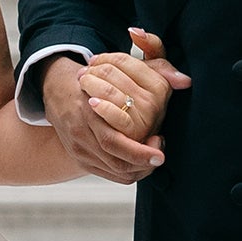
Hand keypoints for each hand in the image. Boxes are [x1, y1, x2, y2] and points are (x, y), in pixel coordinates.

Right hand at [42, 33, 185, 181]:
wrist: (57, 91)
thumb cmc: (95, 76)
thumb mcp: (123, 67)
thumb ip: (157, 68)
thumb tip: (184, 80)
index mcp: (89, 108)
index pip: (114, 140)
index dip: (139, 150)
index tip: (159, 143)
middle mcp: (82, 131)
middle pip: (114, 157)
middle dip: (142, 160)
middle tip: (160, 156)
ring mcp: (79, 146)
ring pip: (114, 169)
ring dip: (139, 168)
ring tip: (154, 158)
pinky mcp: (80, 157)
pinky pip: (109, 173)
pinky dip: (128, 171)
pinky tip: (141, 164)